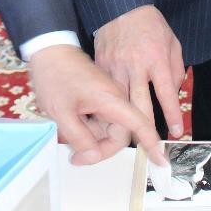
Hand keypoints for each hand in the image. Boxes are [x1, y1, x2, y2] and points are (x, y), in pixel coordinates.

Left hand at [29, 45, 165, 166]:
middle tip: (76, 157)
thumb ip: (79, 137)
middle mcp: (114, 98)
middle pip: (119, 133)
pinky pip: (100, 119)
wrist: (49, 49)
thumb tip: (93, 157)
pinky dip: (89, 128)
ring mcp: (107, 97)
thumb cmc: (54, 76)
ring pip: (109, 127)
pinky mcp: (99, 96)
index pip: (138, 124)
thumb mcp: (62, 112)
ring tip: (67, 136)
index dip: (151, 143)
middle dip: (101, 148)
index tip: (161, 161)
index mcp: (111, 99)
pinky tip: (71, 126)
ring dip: (93, 138)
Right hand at [93, 4, 185, 138]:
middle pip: (140, 105)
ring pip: (119, 102)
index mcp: (156, 58)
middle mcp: (136, 65)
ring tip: (128, 140)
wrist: (120, 5)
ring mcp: (115, 66)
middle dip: (145, 130)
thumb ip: (175, 68)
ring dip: (123, 123)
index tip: (176, 132)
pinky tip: (107, 118)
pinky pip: (104, 90)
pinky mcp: (101, 65)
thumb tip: (174, 91)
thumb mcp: (172, 41)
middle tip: (151, 148)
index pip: (166, 93)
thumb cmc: (149, 23)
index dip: (172, 114)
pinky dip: (106, 105)